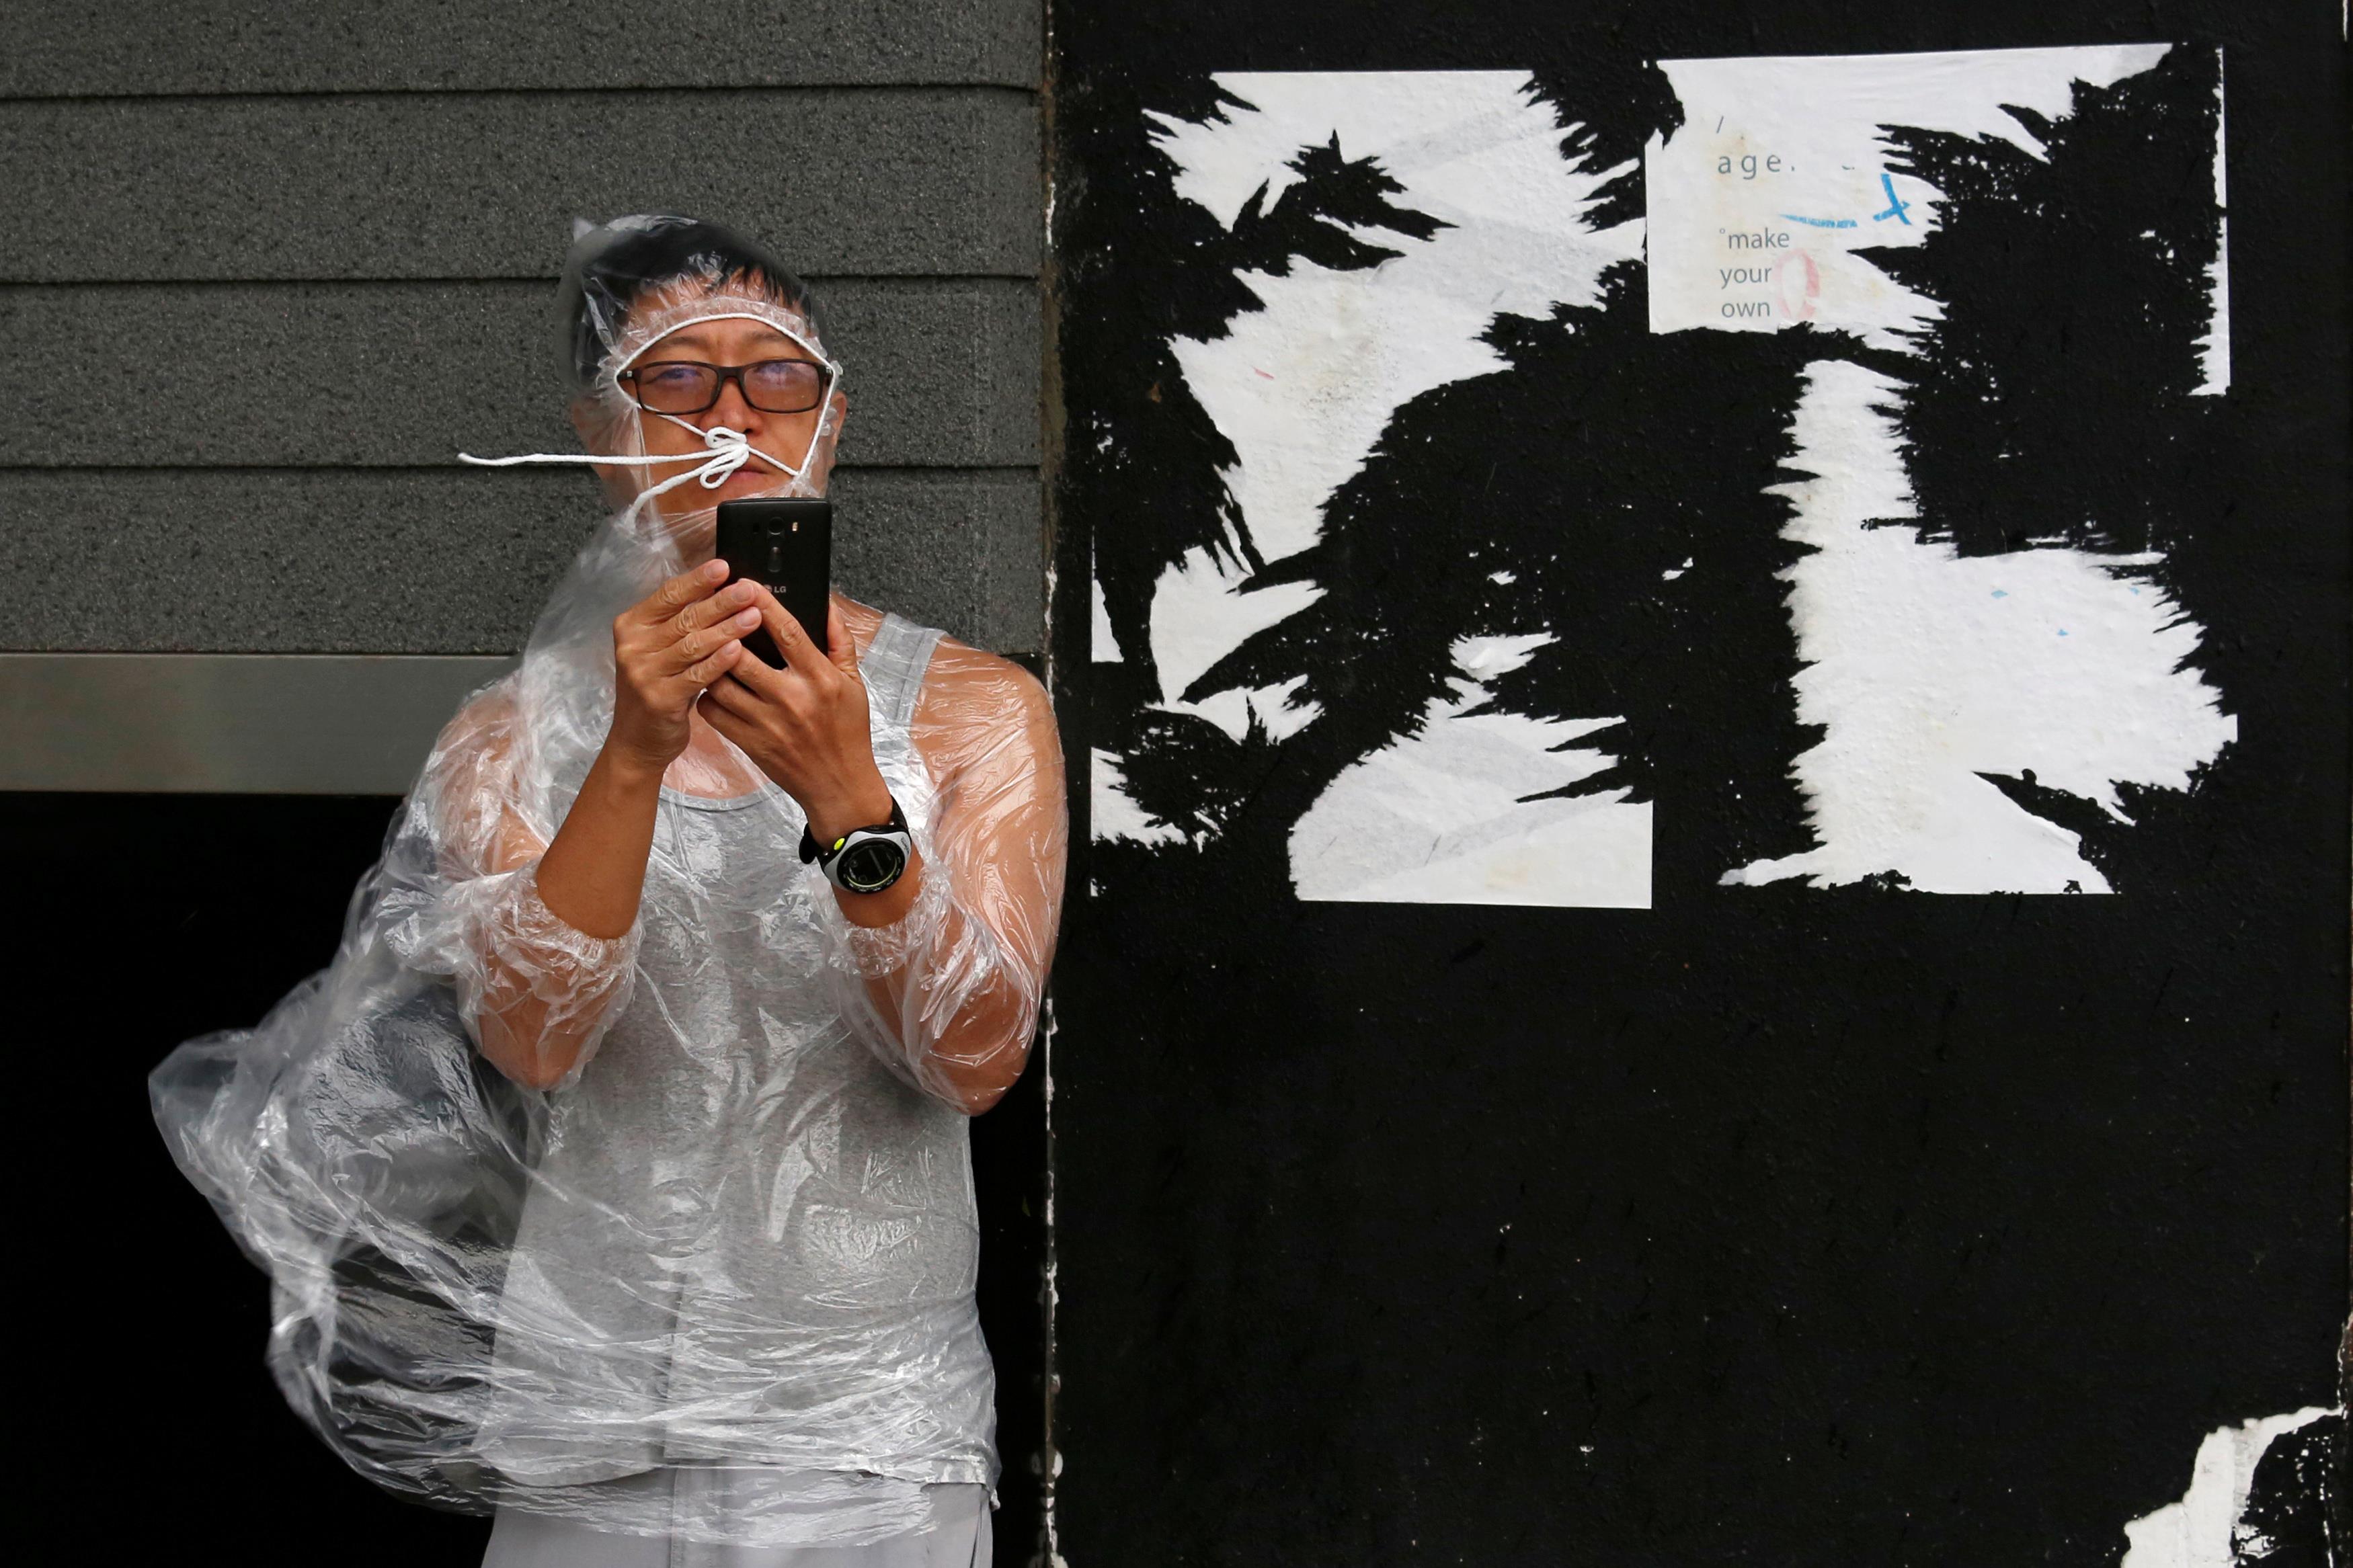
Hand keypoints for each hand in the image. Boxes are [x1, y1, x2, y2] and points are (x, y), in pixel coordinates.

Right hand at [606, 560, 763, 770]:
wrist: (638, 740)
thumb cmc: (659, 688)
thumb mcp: (662, 650)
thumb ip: (681, 623)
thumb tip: (721, 588)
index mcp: (632, 625)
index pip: (669, 595)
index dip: (698, 580)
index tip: (724, 566)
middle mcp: (633, 646)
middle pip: (684, 617)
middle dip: (720, 602)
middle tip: (749, 589)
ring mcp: (643, 673)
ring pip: (692, 644)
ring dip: (726, 628)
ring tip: (754, 616)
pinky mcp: (659, 698)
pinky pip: (695, 675)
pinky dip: (719, 661)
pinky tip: (739, 650)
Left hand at [697, 589, 891, 841]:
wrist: (839, 786)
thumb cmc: (848, 732)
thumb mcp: (854, 685)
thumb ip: (840, 643)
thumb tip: (827, 605)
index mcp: (820, 679)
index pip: (788, 633)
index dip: (763, 605)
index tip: (745, 585)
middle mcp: (792, 699)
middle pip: (743, 656)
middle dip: (725, 629)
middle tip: (713, 612)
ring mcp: (767, 724)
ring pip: (721, 683)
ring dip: (710, 662)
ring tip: (708, 647)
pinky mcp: (750, 743)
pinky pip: (713, 712)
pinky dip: (706, 695)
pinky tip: (711, 685)